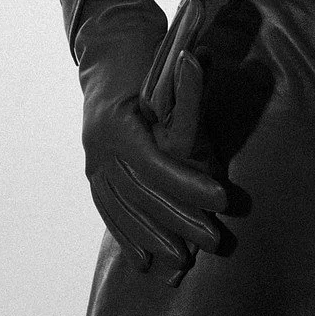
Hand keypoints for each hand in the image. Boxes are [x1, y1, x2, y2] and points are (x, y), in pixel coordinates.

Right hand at [83, 47, 227, 284]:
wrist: (107, 54)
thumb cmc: (143, 57)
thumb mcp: (162, 67)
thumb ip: (182, 80)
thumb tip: (205, 64)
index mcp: (116, 123)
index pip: (154, 164)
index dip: (187, 184)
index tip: (221, 199)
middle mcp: (100, 147)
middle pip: (141, 193)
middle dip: (179, 219)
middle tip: (213, 239)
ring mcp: (93, 162)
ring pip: (122, 209)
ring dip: (154, 237)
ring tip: (183, 261)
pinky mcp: (94, 173)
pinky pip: (109, 210)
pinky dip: (127, 236)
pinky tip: (144, 262)